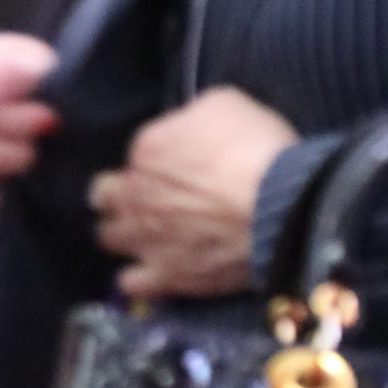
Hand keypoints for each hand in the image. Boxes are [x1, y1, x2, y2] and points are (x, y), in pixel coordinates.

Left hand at [90, 86, 297, 300]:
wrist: (283, 205)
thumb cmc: (258, 149)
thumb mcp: (224, 104)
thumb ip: (192, 116)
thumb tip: (188, 123)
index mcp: (146, 150)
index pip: (134, 156)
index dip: (150, 163)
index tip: (168, 168)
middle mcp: (134, 196)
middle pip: (104, 198)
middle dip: (117, 198)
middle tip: (142, 201)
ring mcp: (145, 238)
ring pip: (109, 239)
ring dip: (122, 235)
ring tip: (144, 236)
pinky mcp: (167, 275)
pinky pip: (131, 283)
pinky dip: (137, 279)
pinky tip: (151, 274)